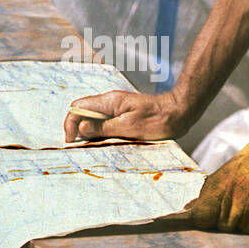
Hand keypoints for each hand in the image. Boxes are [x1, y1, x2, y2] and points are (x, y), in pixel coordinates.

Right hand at [63, 89, 183, 142]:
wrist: (177, 114)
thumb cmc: (157, 120)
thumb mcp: (129, 127)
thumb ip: (103, 128)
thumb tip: (81, 128)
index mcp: (109, 101)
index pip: (77, 107)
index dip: (70, 124)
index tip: (72, 141)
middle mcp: (109, 102)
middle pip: (82, 112)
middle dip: (77, 128)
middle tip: (82, 145)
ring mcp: (115, 108)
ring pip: (91, 119)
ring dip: (89, 132)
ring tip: (94, 146)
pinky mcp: (121, 115)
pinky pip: (103, 123)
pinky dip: (100, 132)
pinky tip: (106, 142)